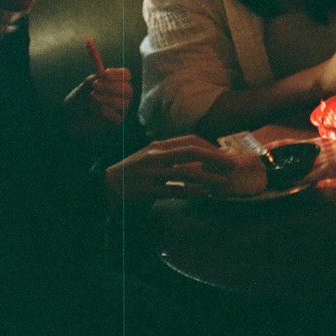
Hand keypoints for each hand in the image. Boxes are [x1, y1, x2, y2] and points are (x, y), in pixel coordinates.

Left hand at [62, 67, 133, 135]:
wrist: (73, 116)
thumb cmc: (82, 97)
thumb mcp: (88, 84)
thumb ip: (96, 74)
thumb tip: (99, 62)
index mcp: (119, 83)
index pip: (126, 75)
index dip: (117, 74)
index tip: (104, 74)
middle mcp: (123, 95)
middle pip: (127, 89)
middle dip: (111, 86)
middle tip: (95, 85)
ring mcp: (121, 108)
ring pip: (122, 103)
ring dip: (105, 98)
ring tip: (91, 97)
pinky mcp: (116, 121)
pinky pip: (117, 116)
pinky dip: (104, 111)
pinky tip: (93, 109)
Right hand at [103, 135, 236, 203]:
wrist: (101, 189)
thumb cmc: (130, 176)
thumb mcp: (150, 160)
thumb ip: (170, 158)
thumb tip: (197, 162)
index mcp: (158, 145)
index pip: (189, 140)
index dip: (209, 146)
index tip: (225, 154)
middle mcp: (155, 155)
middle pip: (192, 151)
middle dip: (215, 157)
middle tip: (233, 165)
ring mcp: (151, 172)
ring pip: (186, 171)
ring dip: (208, 176)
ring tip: (224, 182)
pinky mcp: (146, 190)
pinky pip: (174, 190)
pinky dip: (192, 191)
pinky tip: (205, 194)